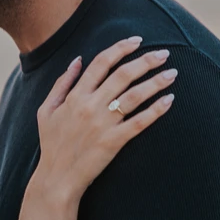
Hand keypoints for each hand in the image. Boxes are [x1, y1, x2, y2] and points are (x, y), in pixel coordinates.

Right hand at [34, 36, 176, 199]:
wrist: (56, 178)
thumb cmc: (51, 144)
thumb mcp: (46, 110)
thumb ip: (61, 83)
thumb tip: (77, 60)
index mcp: (75, 96)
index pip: (101, 63)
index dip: (120, 48)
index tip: (137, 41)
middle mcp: (89, 106)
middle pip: (122, 75)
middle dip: (146, 61)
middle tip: (165, 53)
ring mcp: (103, 124)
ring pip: (134, 96)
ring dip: (155, 82)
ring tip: (172, 74)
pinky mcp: (114, 141)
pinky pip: (139, 122)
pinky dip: (156, 110)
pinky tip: (169, 100)